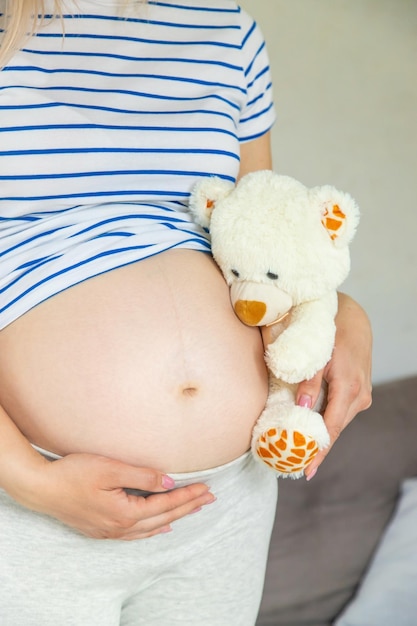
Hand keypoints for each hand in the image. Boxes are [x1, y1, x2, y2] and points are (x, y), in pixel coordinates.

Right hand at [13, 452, 215, 539]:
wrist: (41, 489)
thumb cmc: (73, 474)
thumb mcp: (110, 469)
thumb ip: (142, 475)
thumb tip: (168, 481)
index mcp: (125, 513)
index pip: (166, 504)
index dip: (188, 495)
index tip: (206, 488)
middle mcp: (120, 527)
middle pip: (163, 517)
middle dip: (188, 507)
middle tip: (209, 499)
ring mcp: (110, 531)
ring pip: (151, 527)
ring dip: (174, 517)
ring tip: (192, 510)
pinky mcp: (101, 530)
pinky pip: (136, 534)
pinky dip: (152, 529)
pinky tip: (159, 527)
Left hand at [296, 293, 372, 478]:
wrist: (353, 317)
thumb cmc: (332, 331)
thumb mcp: (318, 355)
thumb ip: (309, 382)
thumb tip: (301, 409)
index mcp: (349, 388)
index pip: (331, 429)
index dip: (318, 451)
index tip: (306, 470)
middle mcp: (360, 396)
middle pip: (334, 428)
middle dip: (316, 446)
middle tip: (294, 462)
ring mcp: (362, 394)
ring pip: (338, 420)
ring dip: (321, 433)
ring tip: (301, 450)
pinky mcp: (359, 391)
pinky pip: (341, 411)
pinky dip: (327, 419)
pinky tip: (313, 427)